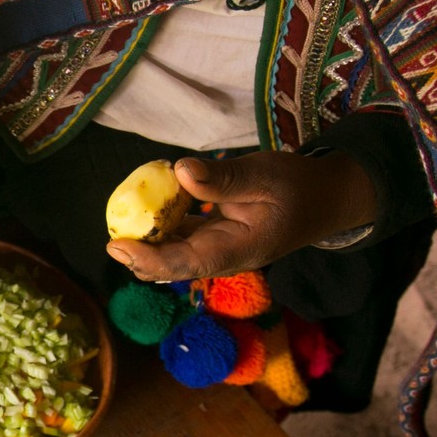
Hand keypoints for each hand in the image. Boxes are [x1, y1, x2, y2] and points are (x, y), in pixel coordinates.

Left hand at [107, 151, 378, 281]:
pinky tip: (151, 202)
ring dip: (147, 237)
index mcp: (237, 251)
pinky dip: (163, 223)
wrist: (324, 198)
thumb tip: (180, 170)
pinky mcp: (214, 238)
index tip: (115, 245)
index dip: (147, 258)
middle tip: (112, 229)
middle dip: (138, 252)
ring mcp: (217, 250)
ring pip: (172, 252)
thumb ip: (224, 177)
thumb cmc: (298, 186)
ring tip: (125, 213)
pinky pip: (181, 236)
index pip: (184, 263)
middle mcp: (222, 258)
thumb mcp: (265, 174)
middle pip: (170, 266)